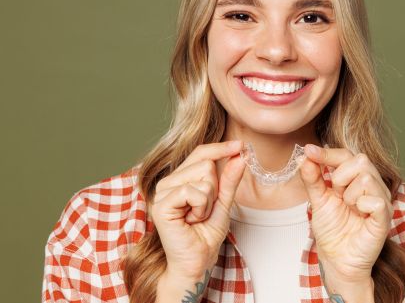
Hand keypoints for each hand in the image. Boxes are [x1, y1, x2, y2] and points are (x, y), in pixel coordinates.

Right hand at [149, 140, 244, 279]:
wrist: (197, 262)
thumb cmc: (206, 235)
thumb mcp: (223, 203)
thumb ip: (229, 180)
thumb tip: (239, 156)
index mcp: (180, 178)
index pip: (200, 153)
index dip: (220, 148)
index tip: (240, 145)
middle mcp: (168, 181)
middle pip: (206, 163)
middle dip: (215, 189)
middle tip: (204, 210)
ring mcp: (162, 191)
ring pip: (202, 176)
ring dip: (208, 201)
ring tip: (197, 217)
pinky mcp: (162, 203)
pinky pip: (193, 191)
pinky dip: (201, 207)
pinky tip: (191, 220)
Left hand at [299, 144, 392, 283]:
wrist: (336, 259)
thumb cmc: (331, 229)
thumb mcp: (317, 199)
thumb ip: (312, 178)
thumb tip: (305, 156)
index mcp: (355, 178)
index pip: (346, 155)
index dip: (327, 153)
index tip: (309, 150)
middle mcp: (372, 185)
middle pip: (361, 160)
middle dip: (341, 176)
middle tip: (337, 195)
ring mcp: (381, 200)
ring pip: (367, 178)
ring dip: (349, 195)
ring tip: (348, 209)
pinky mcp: (385, 217)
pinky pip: (377, 200)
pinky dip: (362, 205)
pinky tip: (358, 215)